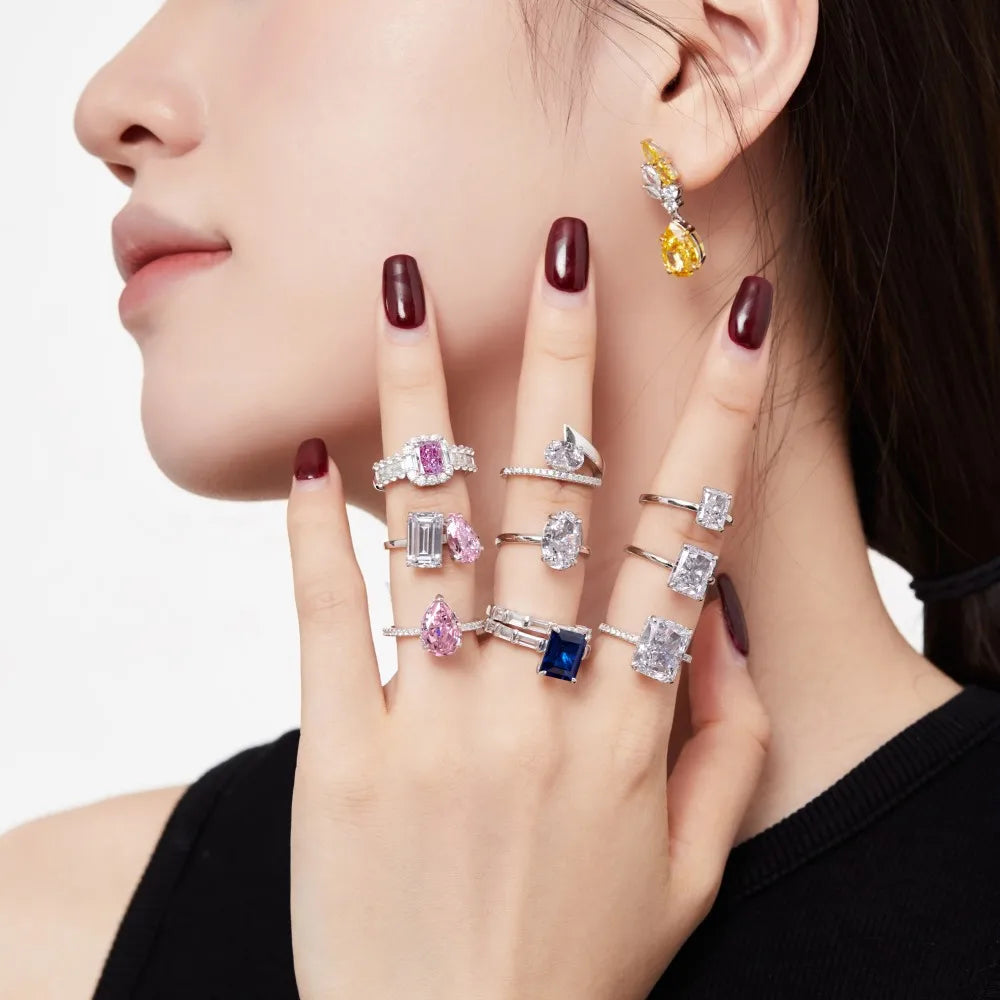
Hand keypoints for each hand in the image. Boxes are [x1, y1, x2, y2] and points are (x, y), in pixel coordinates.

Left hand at [285, 227, 771, 999]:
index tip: (744, 322)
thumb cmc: (577, 971)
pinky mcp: (339, 755)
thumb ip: (725, 743)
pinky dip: (317, 528)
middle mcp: (536, 706)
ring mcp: (432, 725)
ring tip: (402, 293)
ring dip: (420, 400)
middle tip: (557, 251)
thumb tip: (712, 623)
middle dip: (563, 360)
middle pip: (555, 498)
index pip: (686, 538)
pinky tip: (311, 449)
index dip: (722, 419)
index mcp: (630, 729)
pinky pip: (328, 619)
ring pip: (433, 530)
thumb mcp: (689, 871)